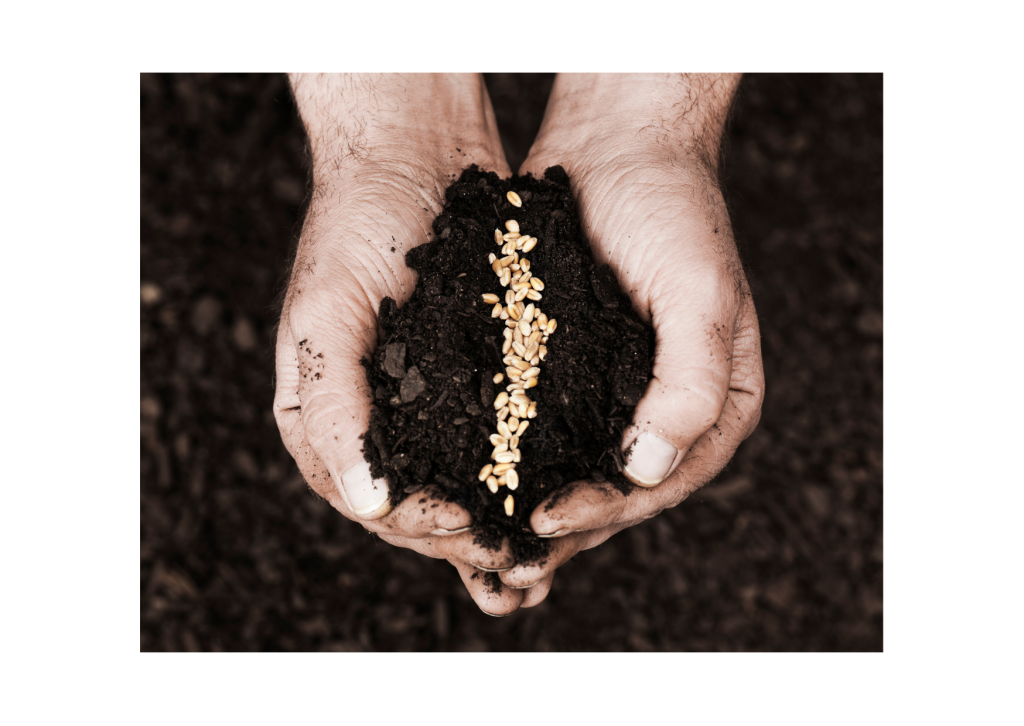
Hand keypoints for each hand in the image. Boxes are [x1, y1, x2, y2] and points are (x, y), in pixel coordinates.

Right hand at [273, 74, 546, 614]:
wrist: (411, 154)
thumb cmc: (355, 227)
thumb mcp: (326, 313)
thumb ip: (335, 408)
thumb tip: (367, 501)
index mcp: (322, 415)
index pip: (368, 499)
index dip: (419, 525)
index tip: (474, 529)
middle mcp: (370, 417)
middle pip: (416, 507)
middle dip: (467, 541)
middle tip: (523, 566)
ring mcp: (419, 400)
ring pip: (458, 485)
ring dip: (497, 527)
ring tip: (544, 563)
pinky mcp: (466, 378)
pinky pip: (490, 444)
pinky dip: (516, 479)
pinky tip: (552, 500)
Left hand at [488, 74, 765, 597]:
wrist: (620, 144)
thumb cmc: (673, 211)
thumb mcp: (701, 293)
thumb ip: (689, 384)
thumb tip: (649, 470)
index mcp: (717, 405)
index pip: (663, 482)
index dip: (607, 510)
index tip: (546, 520)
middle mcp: (666, 409)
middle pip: (615, 491)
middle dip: (561, 529)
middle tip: (499, 561)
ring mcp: (616, 392)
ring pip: (573, 470)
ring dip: (529, 507)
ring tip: (478, 545)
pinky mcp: (569, 370)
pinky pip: (540, 429)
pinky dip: (510, 459)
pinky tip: (469, 482)